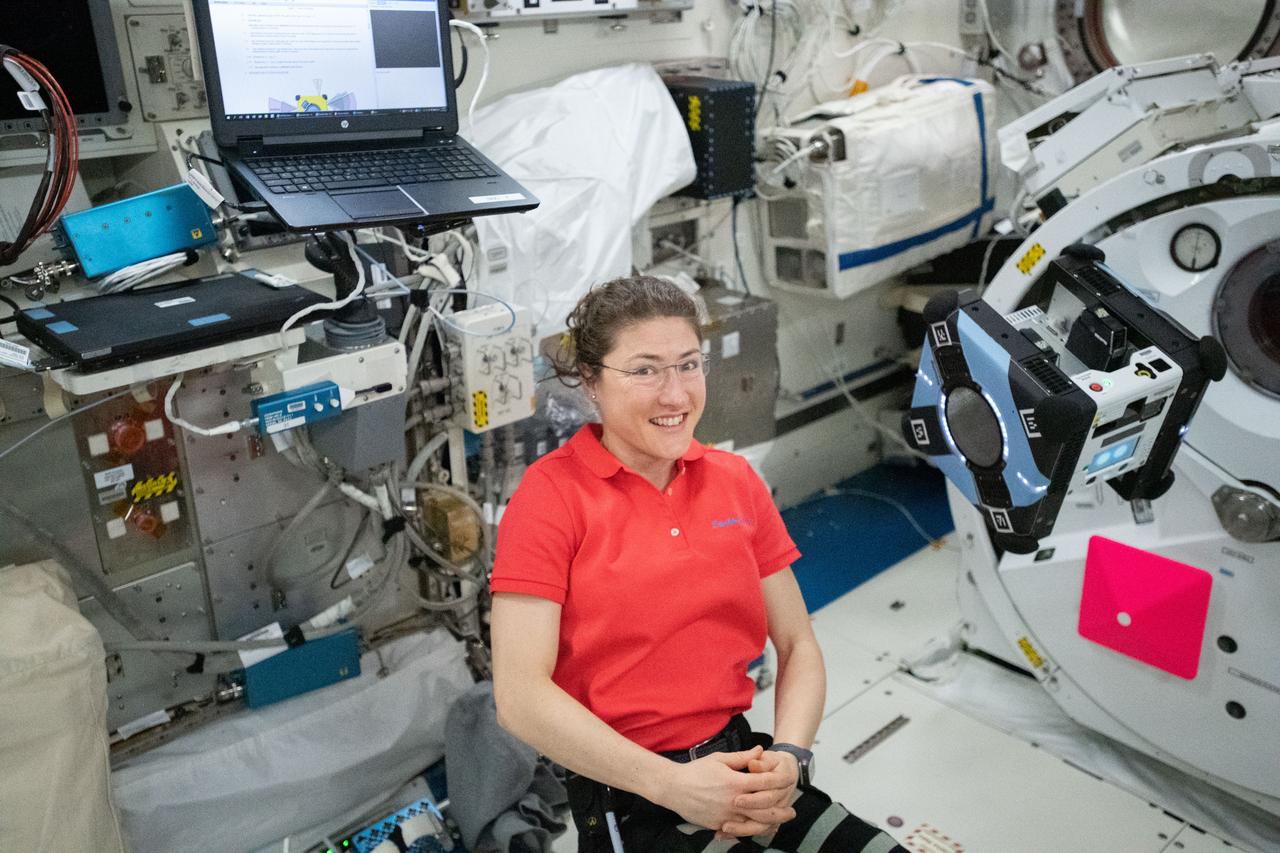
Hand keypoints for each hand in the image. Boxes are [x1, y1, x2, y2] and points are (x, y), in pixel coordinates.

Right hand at [653, 746, 796, 832]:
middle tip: (791, 812)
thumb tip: (760, 750)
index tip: (788, 782)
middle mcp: (733, 801)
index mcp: (735, 782)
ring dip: (769, 824)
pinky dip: (751, 830)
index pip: (764, 784)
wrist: (673, 788)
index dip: (778, 782)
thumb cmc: (695, 771)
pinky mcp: (718, 825)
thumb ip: (742, 757)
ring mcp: (726, 816)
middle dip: (780, 811)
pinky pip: (739, 831)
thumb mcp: (719, 759)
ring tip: (778, 823)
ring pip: (754, 824)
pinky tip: (758, 828)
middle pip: (764, 809)